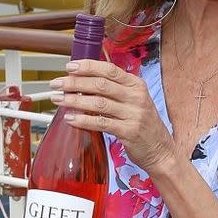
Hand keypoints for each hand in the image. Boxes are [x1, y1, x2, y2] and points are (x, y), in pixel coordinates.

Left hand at [48, 59, 175, 172]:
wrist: (160, 150)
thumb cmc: (143, 125)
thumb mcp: (135, 101)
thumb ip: (115, 90)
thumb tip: (84, 81)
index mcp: (136, 85)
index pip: (110, 70)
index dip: (88, 67)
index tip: (69, 67)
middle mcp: (136, 97)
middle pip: (101, 85)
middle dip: (75, 83)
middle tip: (57, 84)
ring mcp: (134, 115)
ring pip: (99, 103)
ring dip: (75, 101)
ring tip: (59, 100)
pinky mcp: (129, 132)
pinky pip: (101, 123)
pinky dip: (84, 120)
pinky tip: (71, 119)